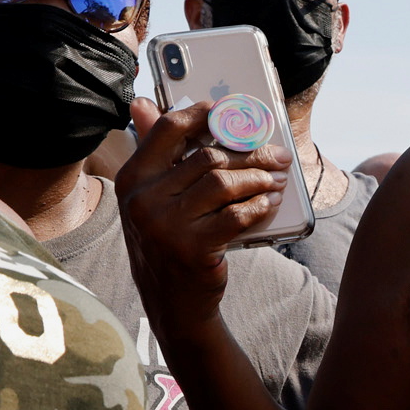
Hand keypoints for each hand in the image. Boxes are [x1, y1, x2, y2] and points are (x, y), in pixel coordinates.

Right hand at [113, 102, 292, 331]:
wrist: (173, 306)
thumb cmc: (168, 244)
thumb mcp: (150, 201)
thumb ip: (156, 155)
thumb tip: (143, 103)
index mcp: (132, 180)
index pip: (167, 129)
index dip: (201, 114)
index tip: (227, 111)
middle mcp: (143, 201)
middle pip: (207, 157)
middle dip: (250, 153)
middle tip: (277, 155)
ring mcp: (166, 226)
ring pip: (223, 183)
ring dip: (257, 178)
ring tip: (275, 179)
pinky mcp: (192, 249)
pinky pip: (236, 215)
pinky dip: (259, 205)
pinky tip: (270, 201)